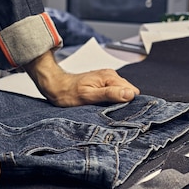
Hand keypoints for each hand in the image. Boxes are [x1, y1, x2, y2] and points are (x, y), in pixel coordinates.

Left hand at [24, 50, 139, 106]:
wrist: (56, 86)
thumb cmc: (68, 92)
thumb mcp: (88, 96)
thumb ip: (110, 94)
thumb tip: (129, 94)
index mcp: (109, 77)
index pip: (132, 91)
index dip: (128, 103)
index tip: (121, 112)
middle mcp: (111, 76)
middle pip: (128, 92)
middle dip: (123, 103)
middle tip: (110, 111)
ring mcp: (107, 79)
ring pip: (122, 93)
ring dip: (116, 102)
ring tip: (104, 108)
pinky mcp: (103, 83)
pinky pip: (114, 92)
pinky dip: (111, 100)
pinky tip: (102, 104)